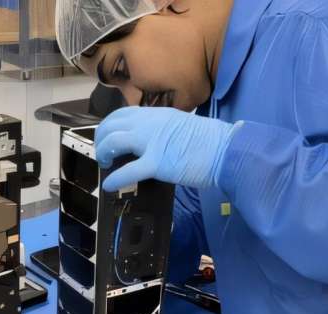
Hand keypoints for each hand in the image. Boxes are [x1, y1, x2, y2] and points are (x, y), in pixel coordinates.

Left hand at [95, 106, 238, 191]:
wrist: (226, 150)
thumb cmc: (209, 142)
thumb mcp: (180, 125)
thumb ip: (161, 130)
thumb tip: (149, 141)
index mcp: (156, 115)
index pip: (122, 114)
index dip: (109, 126)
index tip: (107, 138)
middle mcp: (150, 123)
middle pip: (112, 125)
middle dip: (101, 140)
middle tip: (103, 154)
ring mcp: (152, 142)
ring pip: (114, 142)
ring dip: (103, 153)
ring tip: (105, 164)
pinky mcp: (157, 163)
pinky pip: (128, 171)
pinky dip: (115, 179)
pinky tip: (110, 185)